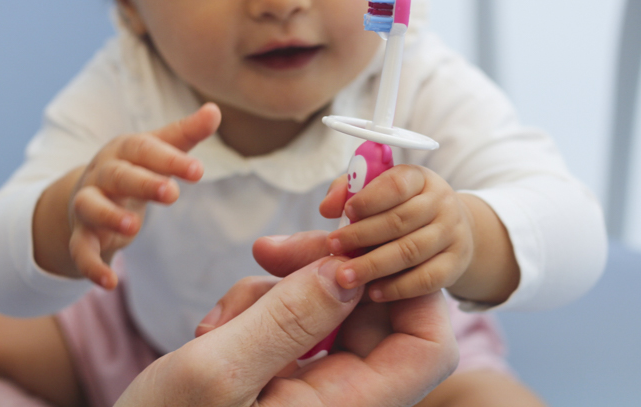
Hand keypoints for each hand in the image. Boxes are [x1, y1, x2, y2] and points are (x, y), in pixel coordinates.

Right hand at [66, 103, 220, 287]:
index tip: (198, 172)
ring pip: (90, 207)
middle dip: (143, 182)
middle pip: (118, 174)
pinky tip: (109, 283)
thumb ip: (187, 132)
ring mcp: (87, 203)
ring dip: (109, 216)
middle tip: (172, 193)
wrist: (90, 193)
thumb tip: (214, 110)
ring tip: (134, 229)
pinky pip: (80, 249)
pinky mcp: (80, 234)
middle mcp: (102, 173)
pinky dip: (91, 266)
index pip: (144, 149)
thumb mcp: (159, 149)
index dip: (170, 159)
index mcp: (124, 149)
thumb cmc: (136, 167)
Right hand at [114, 235, 457, 406]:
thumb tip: (348, 269)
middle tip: (271, 249)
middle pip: (373, 313)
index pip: (426, 345)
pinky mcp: (282, 376)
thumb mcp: (217, 372)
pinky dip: (254, 309)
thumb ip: (289, 316)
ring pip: (325, 309)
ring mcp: (312, 389)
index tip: (357, 248)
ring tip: (217, 321)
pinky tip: (213, 329)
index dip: (411, 288)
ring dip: (273, 293)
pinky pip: (291, 322)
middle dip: (324, 271)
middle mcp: (340, 401)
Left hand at [319, 165, 473, 301]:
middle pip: (400, 220)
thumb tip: (327, 208)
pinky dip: (397, 288)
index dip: (369, 199)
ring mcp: (452, 234)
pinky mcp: (455, 264)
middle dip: (362, 235)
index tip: (345, 213)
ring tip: (345, 275)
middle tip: (333, 248)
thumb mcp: (379, 190)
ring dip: (374, 265)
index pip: (396, 184)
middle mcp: (441, 203)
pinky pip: (426, 279)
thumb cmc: (401, 208)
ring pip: (411, 251)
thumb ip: (348, 191)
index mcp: (419, 178)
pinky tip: (372, 292)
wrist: (451, 230)